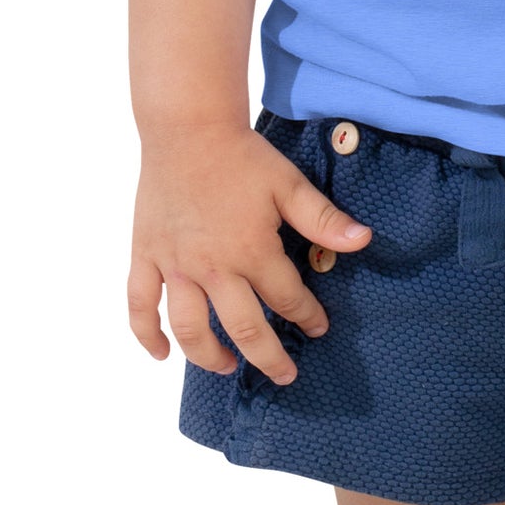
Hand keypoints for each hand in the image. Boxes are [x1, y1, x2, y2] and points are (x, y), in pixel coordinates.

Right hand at [128, 121, 371, 383]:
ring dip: (210, 356)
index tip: (318, 327)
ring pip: (190, 329)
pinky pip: (140, 305)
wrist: (187, 128)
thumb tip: (364, 241)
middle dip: (268, 357)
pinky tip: (161, 353)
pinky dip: (147, 334)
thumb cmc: (241, 156)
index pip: (287, 299)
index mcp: (251, 251)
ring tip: (228, 367)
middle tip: (284, 375)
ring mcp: (175, 266)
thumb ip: (323, 219)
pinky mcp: (146, 256)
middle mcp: (212, 268)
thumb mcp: (288, 184)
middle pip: (243, 329)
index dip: (307, 317)